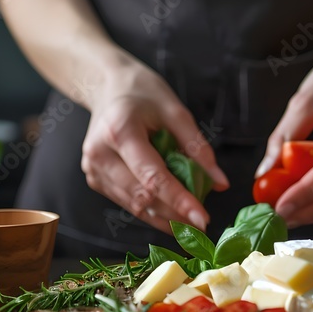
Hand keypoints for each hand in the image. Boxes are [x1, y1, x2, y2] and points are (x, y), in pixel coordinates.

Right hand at [80, 55, 228, 232]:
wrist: (106, 87)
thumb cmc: (142, 94)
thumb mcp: (175, 111)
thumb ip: (197, 147)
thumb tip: (219, 182)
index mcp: (120, 131)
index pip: (153, 176)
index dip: (179, 201)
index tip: (202, 218)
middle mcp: (100, 154)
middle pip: (143, 196)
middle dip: (175, 214)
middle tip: (203, 224)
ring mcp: (93, 169)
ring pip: (134, 206)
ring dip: (165, 218)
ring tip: (190, 222)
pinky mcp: (95, 179)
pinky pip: (128, 202)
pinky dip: (151, 211)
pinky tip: (171, 215)